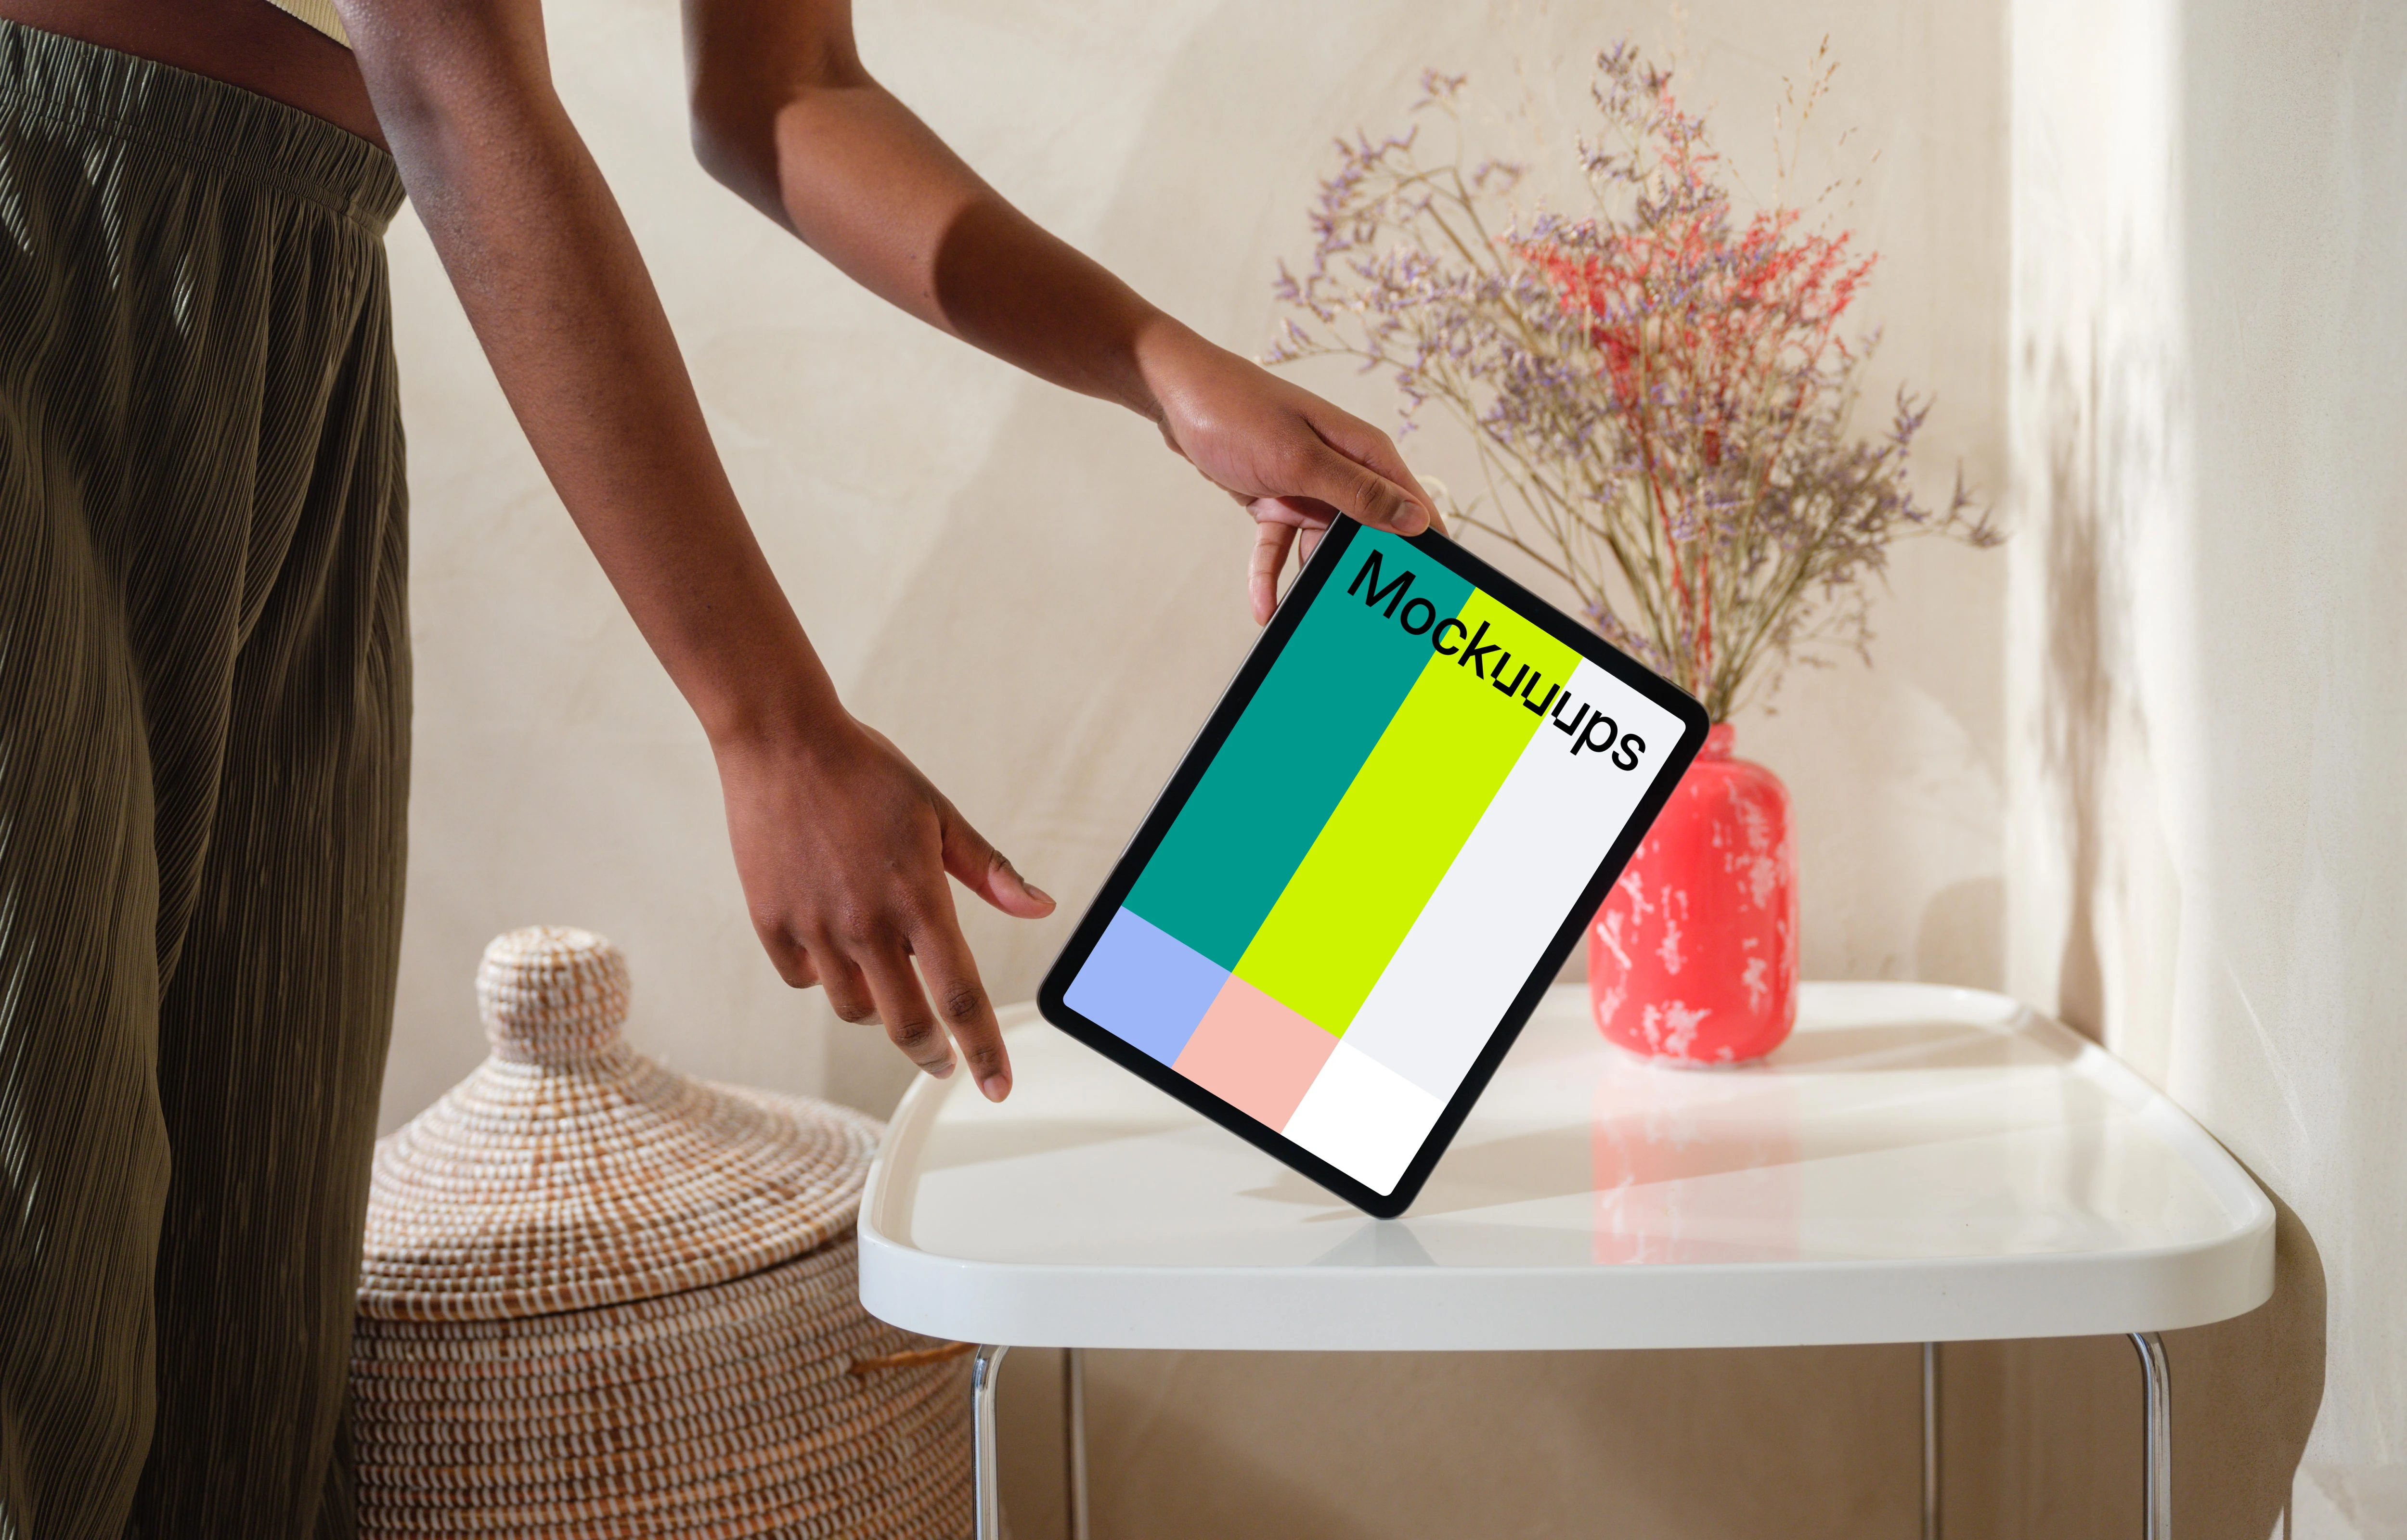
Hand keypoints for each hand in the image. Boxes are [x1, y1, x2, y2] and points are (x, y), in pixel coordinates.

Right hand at [713, 711, 1053, 1099]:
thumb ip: (990, 871)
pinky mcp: (771, 923)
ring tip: (886, 977)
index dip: (984, 1051)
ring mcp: (814, 927)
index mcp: (918, 898)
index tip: (997, 1088)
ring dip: (878, 1006)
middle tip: (943, 1059)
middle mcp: (866, 924)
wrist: (780, 741)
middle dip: (931, 1053)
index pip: (960, 997)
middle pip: (906, 1025)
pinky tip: (833, 944)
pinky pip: (803, 978)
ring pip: (853, 1007)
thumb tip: (1041, 908)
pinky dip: (823, 974)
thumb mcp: (939, 814)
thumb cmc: (865, 772)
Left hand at [1134, 321, 1444, 623]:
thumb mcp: (1300, 459)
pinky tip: (1264, 608)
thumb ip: (1356, 491)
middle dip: (1367, 572)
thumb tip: (1415, 520)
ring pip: (1322, 546)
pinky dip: (1271, 574)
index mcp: (1363, 451)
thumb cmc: (1237, 413)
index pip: (1411, 503)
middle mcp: (1342, 468)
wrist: (1174, 395)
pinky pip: (1279, 546)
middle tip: (1368, 620)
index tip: (1431, 590)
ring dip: (1314, 580)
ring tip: (1312, 622)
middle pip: (1370, 531)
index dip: (1426, 545)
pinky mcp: (1275, 499)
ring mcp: (1308, 485)